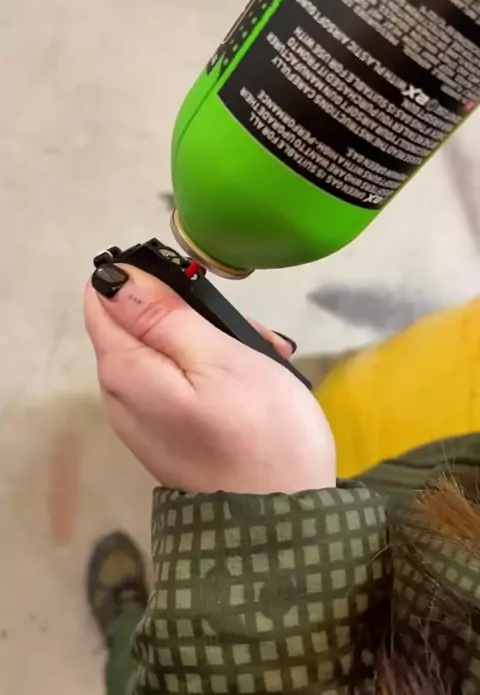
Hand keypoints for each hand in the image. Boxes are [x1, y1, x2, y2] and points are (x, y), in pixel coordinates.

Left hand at [84, 264, 335, 493]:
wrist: (280, 526)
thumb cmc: (259, 432)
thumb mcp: (218, 357)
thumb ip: (162, 315)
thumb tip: (112, 277)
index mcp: (125, 369)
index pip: (104, 296)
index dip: (146, 278)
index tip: (196, 286)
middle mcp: (121, 393)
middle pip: (140, 322)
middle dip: (192, 312)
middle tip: (247, 329)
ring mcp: (144, 418)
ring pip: (168, 349)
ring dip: (213, 341)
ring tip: (261, 355)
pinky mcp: (169, 434)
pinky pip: (180, 381)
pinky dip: (214, 371)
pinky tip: (252, 382)